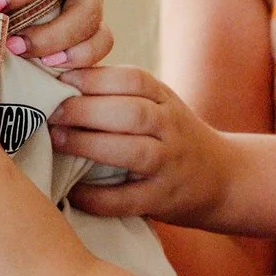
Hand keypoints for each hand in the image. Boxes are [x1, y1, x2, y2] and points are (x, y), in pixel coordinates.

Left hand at [48, 66, 229, 227]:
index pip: (134, 79)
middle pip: (132, 112)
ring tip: (58, 141)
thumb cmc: (172, 136)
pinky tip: (73, 191)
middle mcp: (171, 128)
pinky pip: (128, 199)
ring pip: (134, 151)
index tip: (60, 79)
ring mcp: (170, 164)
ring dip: (91, 145)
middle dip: (86, 110)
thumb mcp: (157, 105)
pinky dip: (97, 197)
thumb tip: (58, 76)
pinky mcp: (163, 199)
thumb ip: (119, 93)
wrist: (224, 178)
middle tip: (51, 112)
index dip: (95, 77)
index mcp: (164, 99)